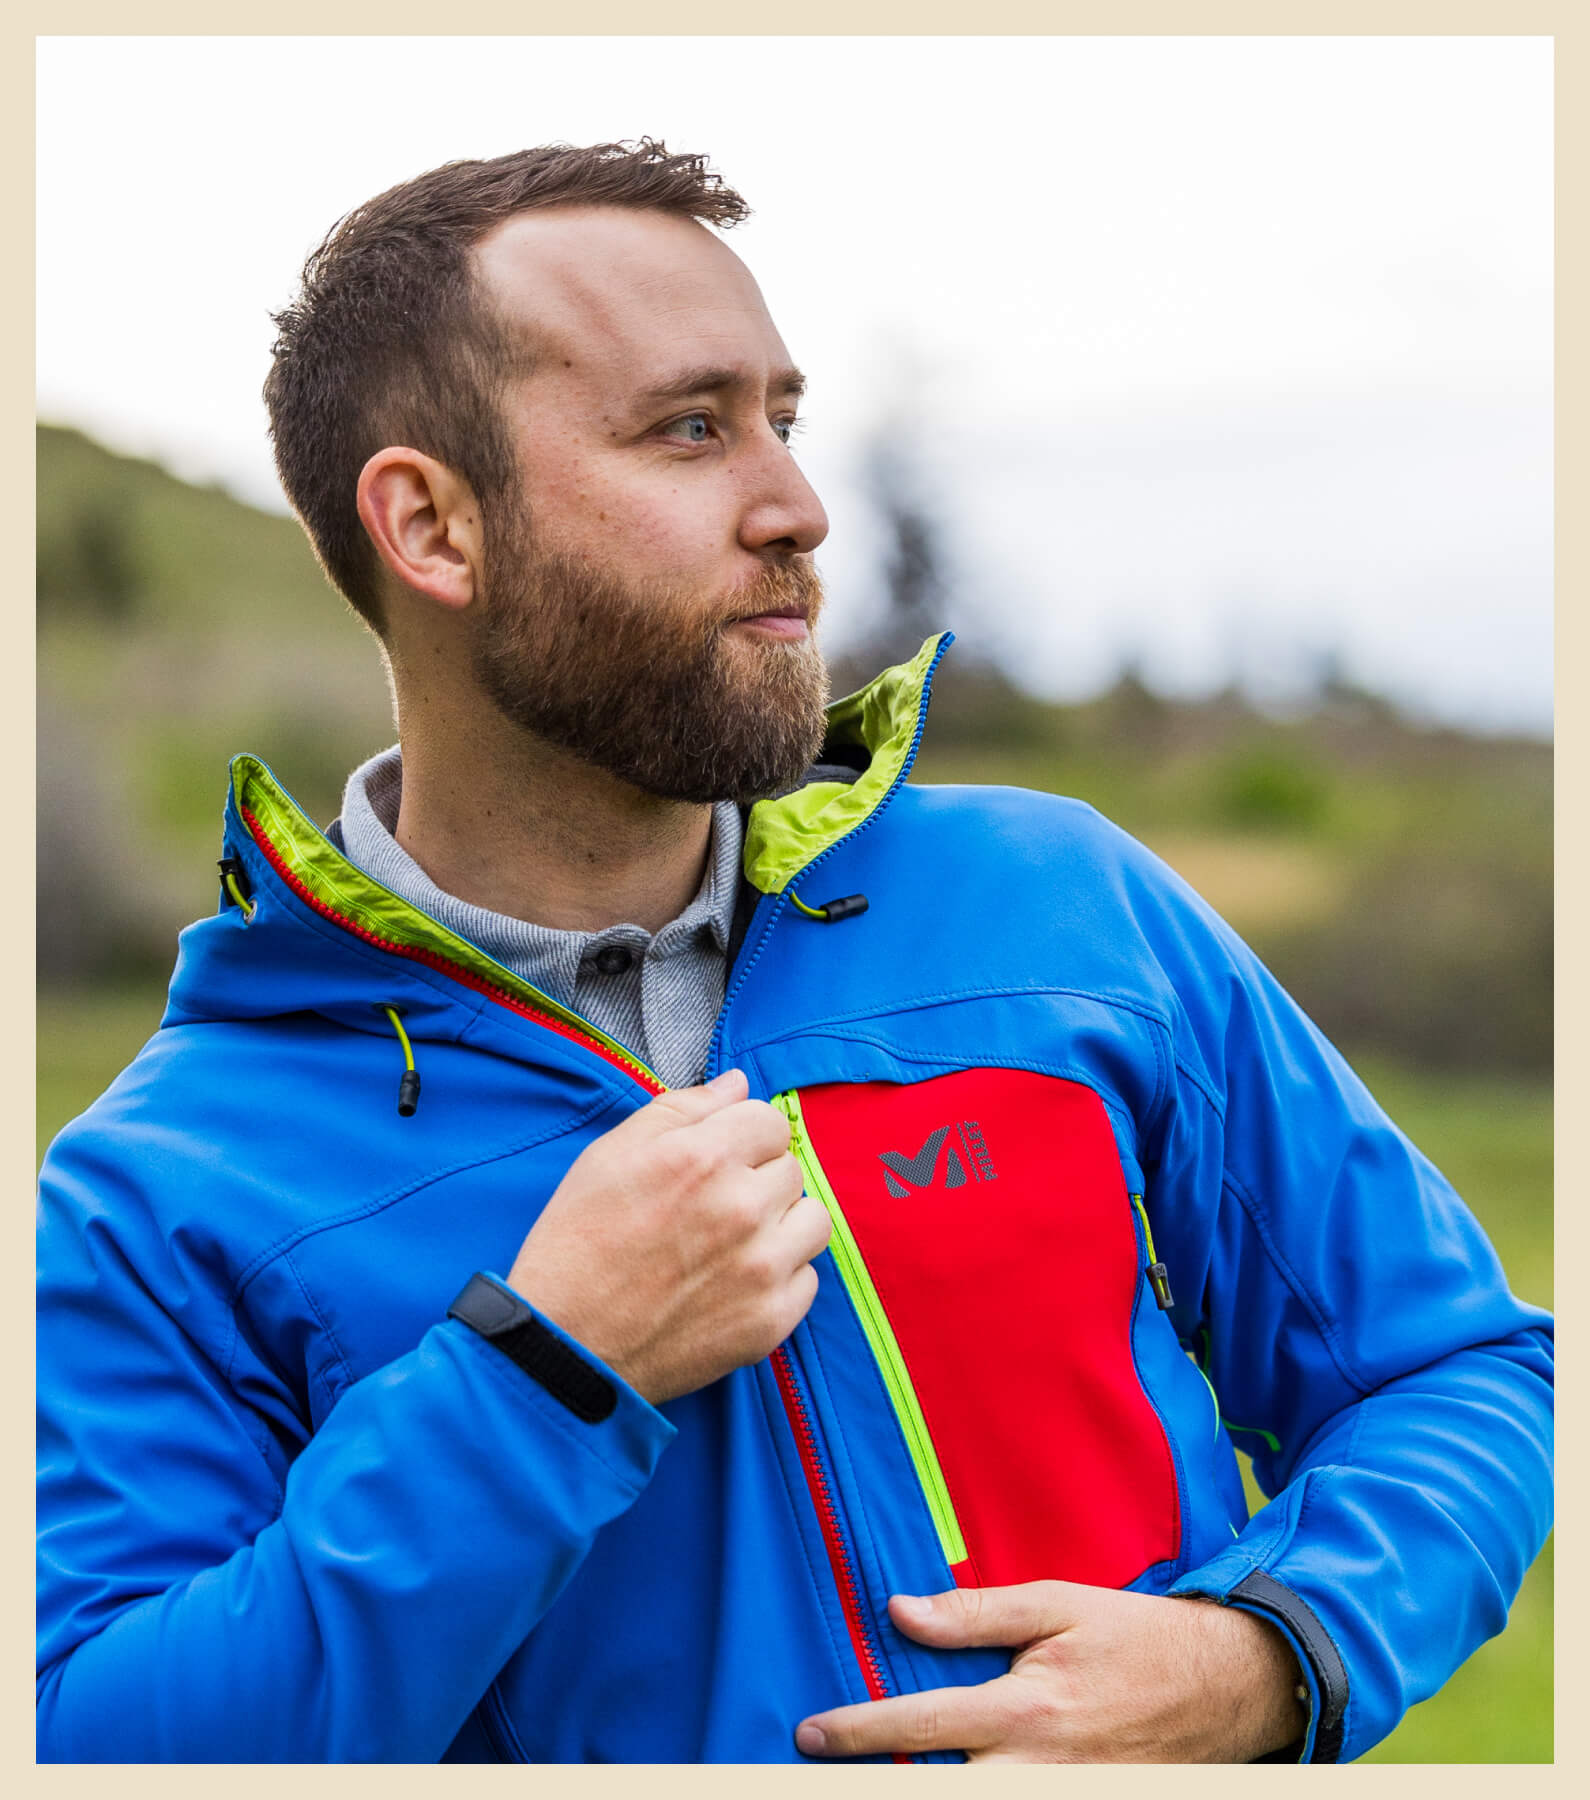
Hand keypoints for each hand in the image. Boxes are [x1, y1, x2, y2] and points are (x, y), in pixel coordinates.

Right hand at [506, 1068, 830, 1404]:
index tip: (719, 1159)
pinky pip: (808, 1279)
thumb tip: (738, 1083)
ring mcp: (763, 1267)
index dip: (743, 1135)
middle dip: (758, 1178)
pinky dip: (780, 1278)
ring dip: (782, 1224)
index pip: (770, 1120)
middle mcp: (743, 1207)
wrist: (564, 1344)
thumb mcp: (611, 1154)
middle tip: (714, 1205)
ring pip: (813, 1220)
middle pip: (791, 1168)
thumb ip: (681, 1108)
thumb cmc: (578, 1242)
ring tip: (737, 1241)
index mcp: (703, 1157)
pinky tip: (736, 1282)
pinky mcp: (771, 1320)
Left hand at [795, 1580, 1305, 1762]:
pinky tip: (961, 1772)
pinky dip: (984, 1789)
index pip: (920, 1724)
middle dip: (884, 1786)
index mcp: (1024, 1707)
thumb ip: (976, 1613)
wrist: (1225, 1686)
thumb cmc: (1135, 1635)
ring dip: (931, 1786)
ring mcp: (1064, 1796)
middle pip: (942, 1790)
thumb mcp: (1058, 1603)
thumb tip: (901, 1613)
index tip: (810, 1735)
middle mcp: (1037, 1767)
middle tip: (825, 1773)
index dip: (858, 1732)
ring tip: (883, 1775)